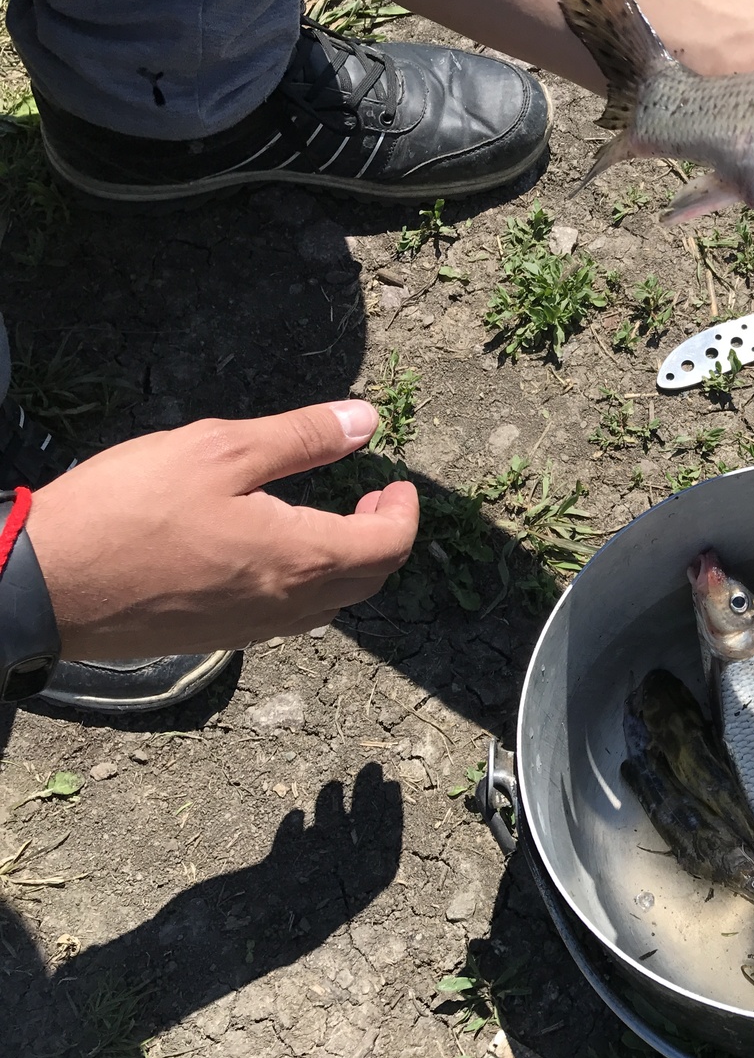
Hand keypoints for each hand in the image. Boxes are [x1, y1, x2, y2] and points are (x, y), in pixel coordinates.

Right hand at [28, 401, 418, 659]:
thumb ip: (301, 437)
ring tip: (330, 518)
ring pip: (330, 603)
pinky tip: (277, 552)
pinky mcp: (219, 637)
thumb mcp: (218, 450)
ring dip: (347, 563)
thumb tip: (365, 420)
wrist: (45, 587)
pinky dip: (307, 583)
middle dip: (383, 536)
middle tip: (371, 496)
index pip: (390, 546)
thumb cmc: (127, 511)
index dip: (404, 512)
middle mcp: (288, 605)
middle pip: (369, 579)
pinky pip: (289, 616)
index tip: (394, 483)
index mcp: (300, 557)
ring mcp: (253, 629)